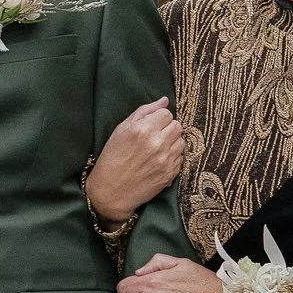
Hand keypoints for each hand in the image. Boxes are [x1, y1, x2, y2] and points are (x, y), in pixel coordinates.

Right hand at [86, 98, 183, 221]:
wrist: (111, 192)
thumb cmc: (112, 158)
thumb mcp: (121, 130)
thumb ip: (144, 112)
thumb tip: (164, 100)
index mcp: (143, 129)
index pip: (166, 113)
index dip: (158, 118)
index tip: (150, 125)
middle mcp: (157, 143)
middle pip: (177, 126)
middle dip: (167, 128)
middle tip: (154, 136)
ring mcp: (166, 160)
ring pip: (181, 141)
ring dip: (172, 142)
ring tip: (157, 149)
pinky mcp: (171, 173)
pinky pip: (181, 157)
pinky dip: (172, 156)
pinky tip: (158, 160)